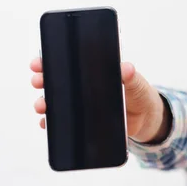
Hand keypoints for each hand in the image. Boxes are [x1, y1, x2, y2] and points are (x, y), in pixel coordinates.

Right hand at [30, 57, 169, 142]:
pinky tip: (47, 123)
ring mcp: (82, 105)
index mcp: (94, 73)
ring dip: (45, 103)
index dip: (51, 62)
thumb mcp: (137, 82)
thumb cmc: (139, 93)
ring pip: (56, 102)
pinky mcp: (84, 122)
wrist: (147, 117)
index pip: (68, 64)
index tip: (39, 63)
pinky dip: (52, 123)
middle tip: (38, 81)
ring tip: (42, 105)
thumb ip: (131, 76)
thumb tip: (126, 67)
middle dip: (43, 80)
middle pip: (57, 82)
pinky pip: (64, 122)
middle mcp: (84, 88)